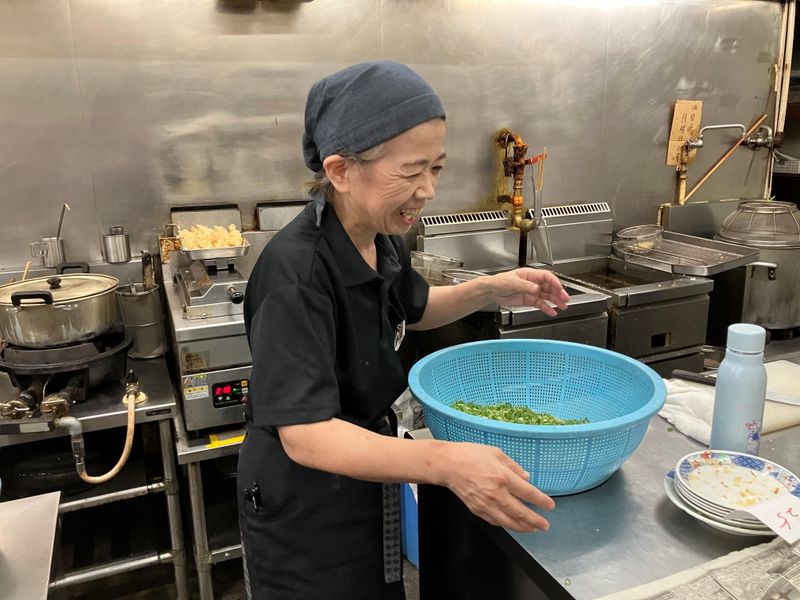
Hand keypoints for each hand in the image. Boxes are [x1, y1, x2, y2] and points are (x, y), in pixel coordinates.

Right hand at [440, 442, 554, 531]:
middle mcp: (496, 493)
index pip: (528, 493)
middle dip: (535, 520)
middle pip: (520, 512)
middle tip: (545, 525)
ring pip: (508, 521)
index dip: (541, 501)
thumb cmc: (469, 455)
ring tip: (532, 529)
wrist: (447, 465)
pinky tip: (511, 524)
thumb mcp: (496, 453)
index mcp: (503, 477)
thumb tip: (526, 477)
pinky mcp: (477, 509)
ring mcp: (486, 504)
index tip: (549, 505)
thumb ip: (513, 466)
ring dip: (522, 527)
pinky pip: (494, 521)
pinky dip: (505, 524)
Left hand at [485, 268, 569, 315]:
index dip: (554, 282)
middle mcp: (533, 283)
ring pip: (547, 296)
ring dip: (555, 301)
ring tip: (563, 306)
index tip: (560, 288)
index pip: (547, 277)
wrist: (492, 291)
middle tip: (565, 299)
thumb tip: (536, 288)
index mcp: (530, 275)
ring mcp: (532, 292)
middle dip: (558, 292)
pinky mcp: (529, 300)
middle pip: (550, 287)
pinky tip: (552, 312)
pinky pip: (541, 304)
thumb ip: (526, 286)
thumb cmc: (500, 282)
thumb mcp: (513, 282)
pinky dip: (547, 308)